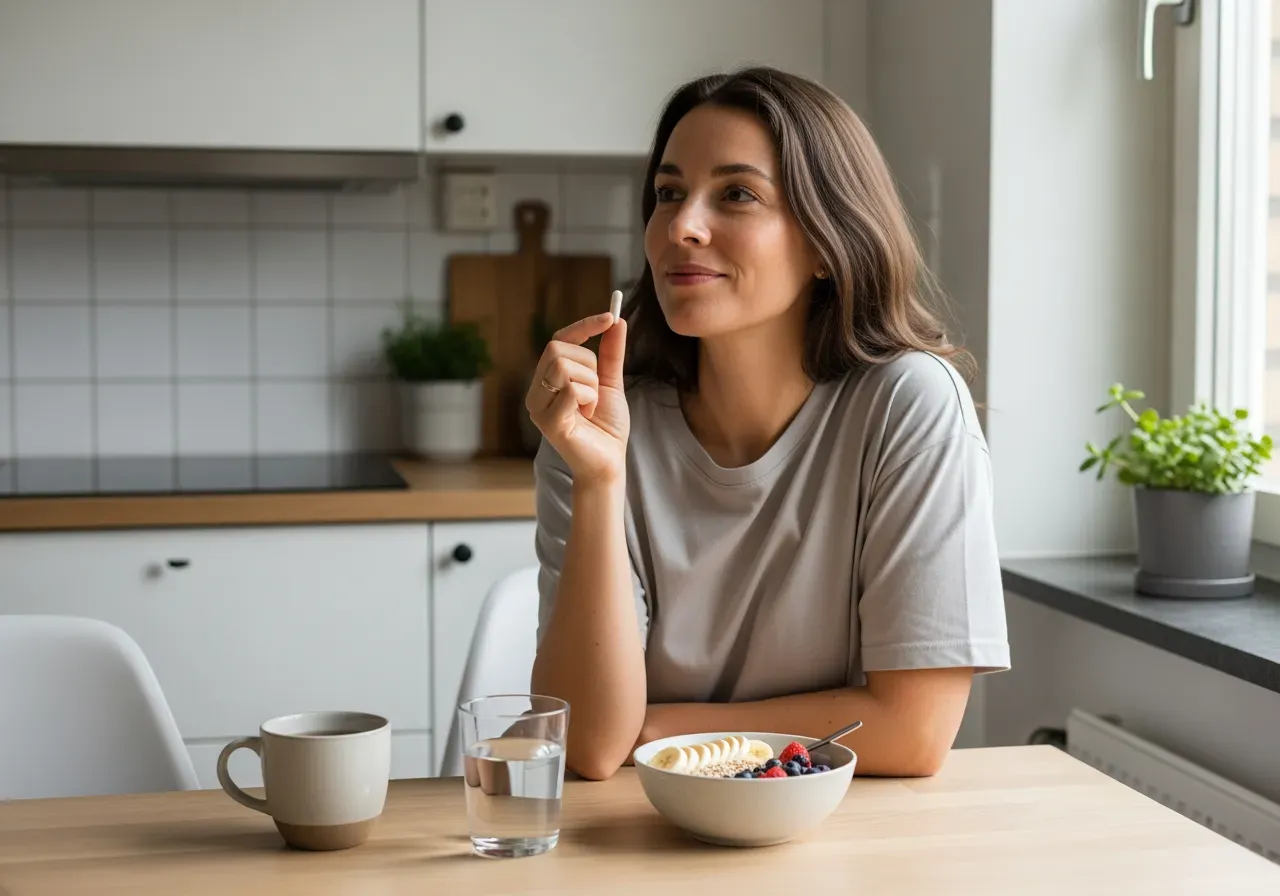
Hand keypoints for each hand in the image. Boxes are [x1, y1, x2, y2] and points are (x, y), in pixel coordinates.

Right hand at [526, 312, 628, 485]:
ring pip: (564, 367)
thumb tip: (617, 320)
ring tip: (590, 407)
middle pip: (558, 349)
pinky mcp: (547, 422)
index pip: (558, 339)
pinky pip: (571, 389)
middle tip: (596, 390)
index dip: (583, 326)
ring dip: (591, 384)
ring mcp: (538, 407)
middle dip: (589, 364)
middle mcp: (536, 391)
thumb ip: (611, 353)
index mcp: (547, 379)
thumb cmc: (606, 426)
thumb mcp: (611, 383)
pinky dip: (590, 399)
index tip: (610, 317)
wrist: (609, 462)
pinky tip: (587, 416)